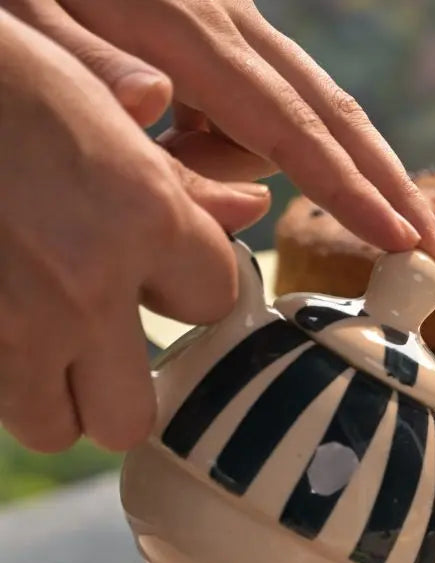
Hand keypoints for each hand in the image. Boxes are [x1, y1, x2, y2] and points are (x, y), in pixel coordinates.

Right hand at [0, 12, 270, 452]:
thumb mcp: (97, 104)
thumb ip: (179, 180)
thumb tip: (253, 208)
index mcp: (140, 215)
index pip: (213, 306)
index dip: (188, 289)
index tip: (159, 268)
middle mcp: (84, 285)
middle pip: (131, 417)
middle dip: (118, 390)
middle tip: (96, 343)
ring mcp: (10, 323)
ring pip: (55, 429)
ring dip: (50, 398)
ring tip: (38, 342)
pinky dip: (1, 374)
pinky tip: (1, 320)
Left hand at [2, 0, 434, 270]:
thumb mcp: (16, 19)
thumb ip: (84, 68)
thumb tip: (159, 110)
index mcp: (181, 23)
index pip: (289, 123)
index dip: (348, 190)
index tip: (400, 241)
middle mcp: (224, 21)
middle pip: (335, 117)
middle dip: (391, 189)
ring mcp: (226, 24)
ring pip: (288, 124)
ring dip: (253, 173)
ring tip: (162, 166)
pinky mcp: (216, 32)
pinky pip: (250, 111)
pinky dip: (227, 149)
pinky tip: (166, 140)